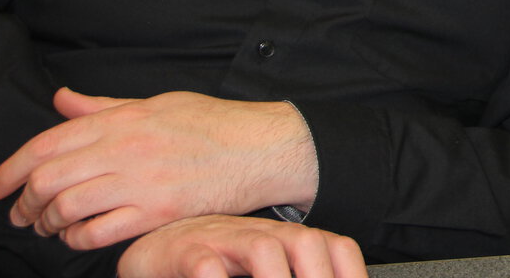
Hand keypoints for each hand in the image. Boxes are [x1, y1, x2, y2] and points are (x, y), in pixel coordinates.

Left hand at [0, 88, 317, 249]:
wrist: (264, 147)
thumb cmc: (214, 123)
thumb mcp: (157, 103)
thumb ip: (104, 107)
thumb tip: (61, 99)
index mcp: (124, 119)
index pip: (47, 144)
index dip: (10, 169)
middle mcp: (127, 149)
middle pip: (49, 180)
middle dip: (23, 203)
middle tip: (20, 213)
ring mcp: (142, 182)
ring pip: (67, 209)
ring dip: (47, 224)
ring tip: (48, 228)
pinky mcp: (159, 212)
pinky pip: (99, 233)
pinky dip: (78, 240)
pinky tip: (79, 237)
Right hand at [119, 215, 366, 277]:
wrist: (157, 245)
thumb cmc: (217, 262)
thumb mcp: (263, 269)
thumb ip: (294, 273)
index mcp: (285, 240)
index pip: (335, 247)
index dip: (351, 273)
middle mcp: (260, 235)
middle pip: (305, 242)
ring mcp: (222, 239)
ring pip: (262, 247)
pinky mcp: (183, 252)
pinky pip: (203, 262)